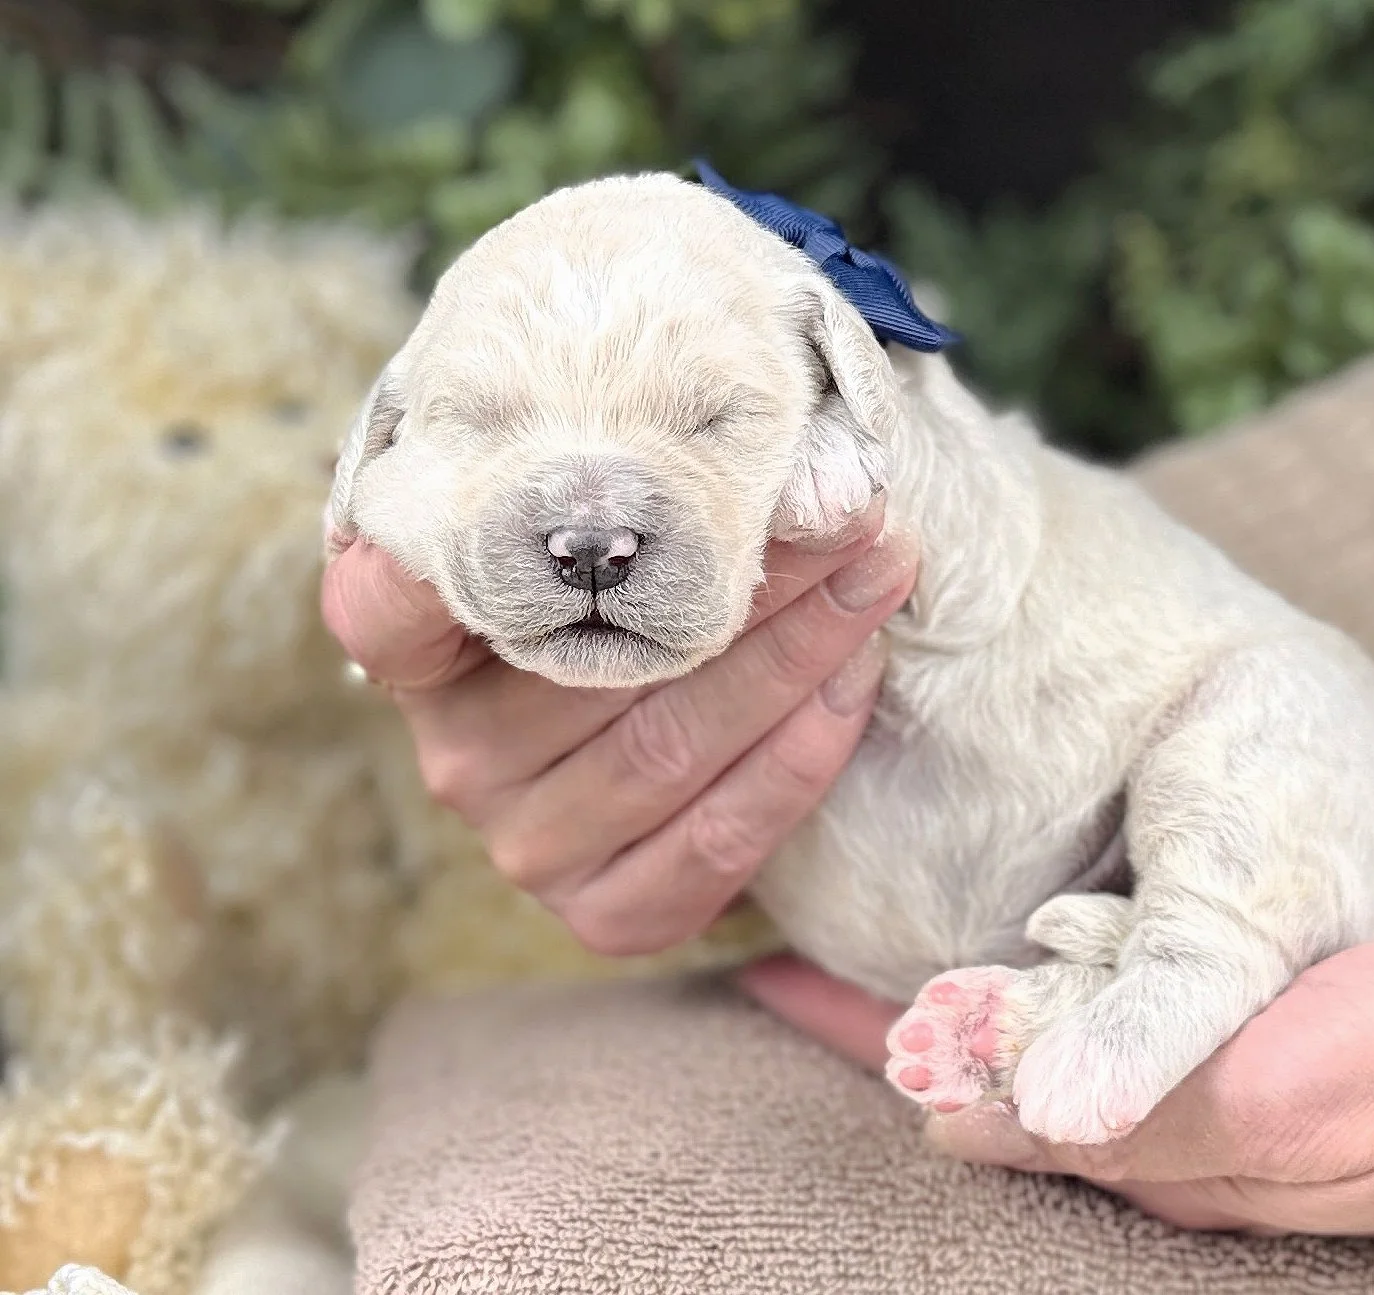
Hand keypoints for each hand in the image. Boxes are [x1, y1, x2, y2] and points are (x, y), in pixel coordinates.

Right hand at [320, 501, 916, 955]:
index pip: (386, 608)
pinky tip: (858, 673)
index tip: (534, 496)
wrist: (683, 751)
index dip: (433, 565)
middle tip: (847, 505)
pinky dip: (804, 749)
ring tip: (879, 570)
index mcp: (418, 657)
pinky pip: (719, 835)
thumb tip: (768, 451)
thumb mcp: (598, 547)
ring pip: (673, 744)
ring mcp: (526, 846)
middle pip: (600, 661)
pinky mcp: (606, 913)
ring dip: (798, 652)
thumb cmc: (633, 612)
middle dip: (748, 576)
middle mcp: (456, 757)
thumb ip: (624, 500)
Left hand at [738, 916, 1373, 1234]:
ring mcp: (1210, 1096)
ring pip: (1048, 1043)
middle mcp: (1162, 1130)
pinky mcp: (1259, 1055)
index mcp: (1150, 1149)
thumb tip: (961, 1113)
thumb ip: (1123, 1098)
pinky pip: (1124, 1019)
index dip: (867, 1041)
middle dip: (904, 1022)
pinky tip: (1043, 944)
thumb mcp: (1272, 1093)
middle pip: (991, 1077)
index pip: (967, 1104)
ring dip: (972, 996)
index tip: (772, 973)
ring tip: (885, 936)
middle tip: (804, 947)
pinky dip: (1059, 984)